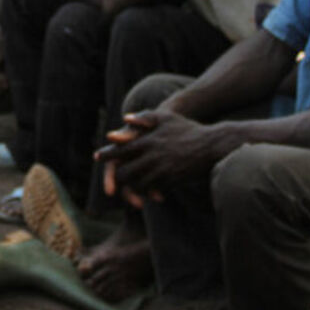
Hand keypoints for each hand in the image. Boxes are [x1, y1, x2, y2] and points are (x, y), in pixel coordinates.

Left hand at [95, 110, 223, 204]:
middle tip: (111, 179)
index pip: (120, 149)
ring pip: (137, 184)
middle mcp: (153, 156)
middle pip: (125, 171)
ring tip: (127, 187)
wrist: (213, 145)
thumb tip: (124, 119)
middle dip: (116, 177)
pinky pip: (152, 190)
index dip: (107, 154)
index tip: (97, 156)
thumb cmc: (187, 128)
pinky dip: (147, 192)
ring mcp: (162, 170)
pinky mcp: (172, 180)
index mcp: (148, 140)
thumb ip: (144, 117)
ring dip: (130, 187)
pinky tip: (148, 192)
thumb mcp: (166, 117)